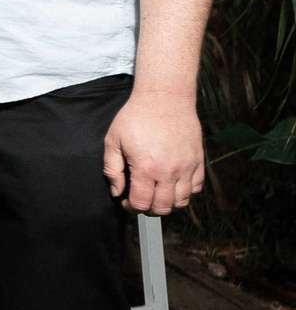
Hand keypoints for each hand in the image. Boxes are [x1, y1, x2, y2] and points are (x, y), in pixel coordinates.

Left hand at [105, 88, 205, 213]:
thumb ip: (112, 169)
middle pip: (163, 208)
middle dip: (149, 210)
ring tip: (156, 195)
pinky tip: (173, 185)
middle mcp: (170, 171)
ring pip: (182, 201)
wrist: (164, 98)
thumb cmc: (136, 117)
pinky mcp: (198, 160)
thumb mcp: (113, 141)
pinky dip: (186, 192)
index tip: (126, 201)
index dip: (131, 208)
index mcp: (146, 168)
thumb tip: (117, 191)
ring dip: (168, 204)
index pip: (142, 203)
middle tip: (140, 201)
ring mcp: (187, 167)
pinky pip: (196, 187)